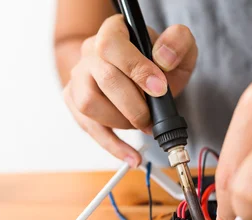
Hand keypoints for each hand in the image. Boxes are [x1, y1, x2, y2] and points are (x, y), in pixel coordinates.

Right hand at [63, 15, 196, 166]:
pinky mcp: (74, 102)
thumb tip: (163, 58)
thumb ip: (178, 42)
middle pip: (103, 79)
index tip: (160, 89)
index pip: (112, 46)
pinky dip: (113, 146)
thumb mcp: (177, 46)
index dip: (136, 69)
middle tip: (151, 118)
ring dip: (121, 122)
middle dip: (133, 105)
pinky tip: (132, 156)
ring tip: (142, 125)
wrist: (135, 73)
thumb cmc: (155, 60)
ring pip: (89, 105)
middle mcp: (89, 52)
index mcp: (113, 31)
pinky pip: (89, 128)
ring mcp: (78, 78)